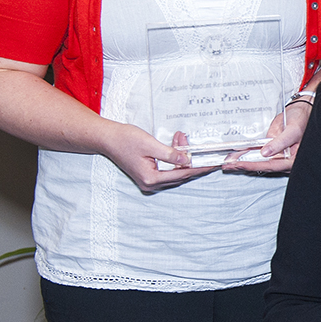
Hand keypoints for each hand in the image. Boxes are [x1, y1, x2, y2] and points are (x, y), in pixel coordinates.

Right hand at [100, 122, 216, 192]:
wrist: (107, 138)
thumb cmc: (125, 139)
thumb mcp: (150, 145)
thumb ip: (170, 154)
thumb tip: (188, 160)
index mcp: (151, 179)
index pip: (183, 173)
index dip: (200, 167)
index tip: (213, 163)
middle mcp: (151, 183)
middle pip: (181, 173)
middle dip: (191, 158)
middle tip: (198, 144)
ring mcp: (149, 180)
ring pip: (175, 170)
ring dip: (182, 155)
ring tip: (181, 138)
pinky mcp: (148, 174)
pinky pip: (168, 167)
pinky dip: (174, 156)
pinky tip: (176, 144)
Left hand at [223, 103, 310, 173]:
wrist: (300, 110)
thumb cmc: (302, 119)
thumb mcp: (293, 130)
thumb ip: (280, 143)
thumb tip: (265, 153)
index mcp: (293, 159)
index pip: (272, 165)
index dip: (255, 165)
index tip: (241, 164)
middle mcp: (284, 159)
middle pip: (263, 165)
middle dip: (245, 165)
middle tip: (229, 165)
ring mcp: (276, 153)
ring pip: (258, 160)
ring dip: (243, 161)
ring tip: (228, 163)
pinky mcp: (270, 147)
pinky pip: (257, 152)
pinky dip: (246, 154)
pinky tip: (235, 155)